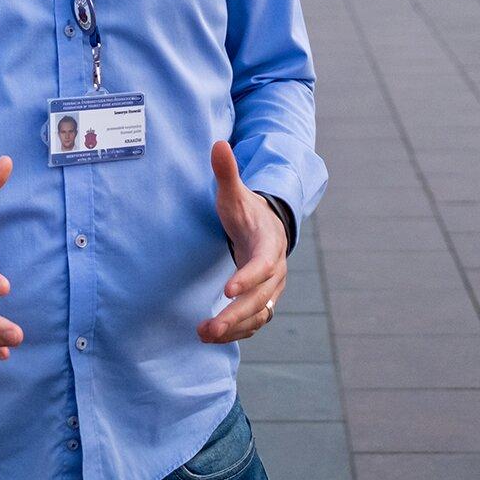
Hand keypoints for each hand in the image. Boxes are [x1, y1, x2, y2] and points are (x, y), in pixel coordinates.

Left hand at [199, 141, 287, 343]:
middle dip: (236, 314)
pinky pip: (255, 322)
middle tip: (209, 326)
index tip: (226, 289)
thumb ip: (226, 172)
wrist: (266, 227)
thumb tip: (218, 143)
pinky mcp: (264, 300)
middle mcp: (275, 270)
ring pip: (259, 315)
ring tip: (204, 334)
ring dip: (235, 328)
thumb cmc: (246, 211)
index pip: (262, 265)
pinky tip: (213, 336)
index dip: (247, 278)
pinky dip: (237, 331)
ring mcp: (272, 288)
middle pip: (261, 298)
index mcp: (269, 244)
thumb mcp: (233, 193)